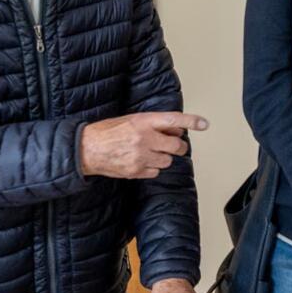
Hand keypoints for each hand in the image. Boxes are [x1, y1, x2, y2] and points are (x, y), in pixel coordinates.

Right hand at [80, 112, 208, 178]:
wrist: (86, 149)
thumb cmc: (106, 132)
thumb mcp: (130, 120)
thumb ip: (153, 124)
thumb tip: (175, 129)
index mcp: (142, 122)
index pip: (173, 119)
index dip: (191, 121)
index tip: (204, 124)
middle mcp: (144, 138)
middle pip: (177, 146)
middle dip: (178, 147)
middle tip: (173, 146)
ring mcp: (140, 156)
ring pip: (168, 161)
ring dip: (163, 158)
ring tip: (149, 153)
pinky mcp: (136, 171)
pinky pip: (156, 172)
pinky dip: (152, 169)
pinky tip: (141, 162)